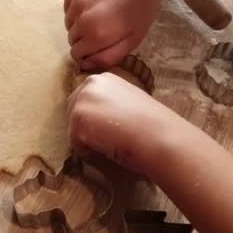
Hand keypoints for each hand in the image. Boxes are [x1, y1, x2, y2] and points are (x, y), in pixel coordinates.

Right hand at [63, 0, 166, 70]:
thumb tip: (85, 66)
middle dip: (83, 40)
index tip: (99, 47)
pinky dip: (76, 10)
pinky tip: (93, 4)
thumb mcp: (132, 40)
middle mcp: (80, 19)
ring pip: (68, 24)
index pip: (76, 54)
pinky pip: (67, 8)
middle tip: (102, 30)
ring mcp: (75, 1)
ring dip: (79, 24)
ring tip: (98, 16)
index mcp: (95, 35)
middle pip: (72, 39)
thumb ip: (108, 57)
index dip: (87, 54)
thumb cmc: (140, 10)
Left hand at [66, 72, 181, 172]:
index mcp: (103, 79)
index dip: (94, 120)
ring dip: (89, 142)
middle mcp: (90, 84)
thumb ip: (110, 105)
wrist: (160, 137)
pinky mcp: (78, 119)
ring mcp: (82, 100)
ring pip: (74, 130)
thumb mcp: (129, 103)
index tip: (111, 129)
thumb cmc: (153, 125)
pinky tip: (110, 149)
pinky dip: (90, 153)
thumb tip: (98, 121)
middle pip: (73, 114)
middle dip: (86, 129)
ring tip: (114, 143)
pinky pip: (76, 145)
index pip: (84, 102)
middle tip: (111, 140)